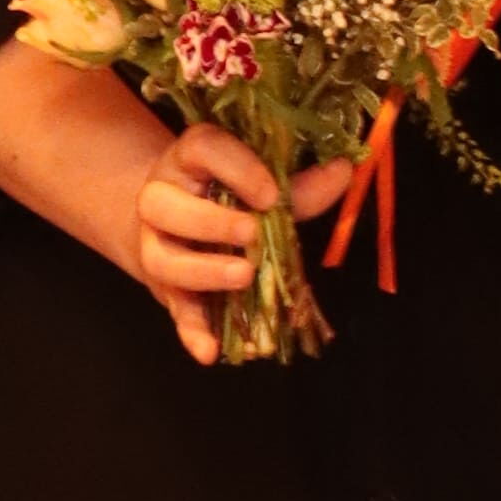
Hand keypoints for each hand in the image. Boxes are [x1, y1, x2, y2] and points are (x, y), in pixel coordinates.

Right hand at [120, 113, 367, 367]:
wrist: (171, 226)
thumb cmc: (226, 198)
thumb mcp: (259, 184)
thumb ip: (298, 186)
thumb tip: (344, 170)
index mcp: (189, 160)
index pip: (202, 148)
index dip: (235, 168)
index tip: (270, 195)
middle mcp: (161, 198)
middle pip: (161, 204)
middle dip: (210, 221)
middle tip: (253, 234)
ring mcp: (157, 244)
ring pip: (161, 258)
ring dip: (201, 271)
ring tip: (244, 277)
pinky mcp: (164, 288)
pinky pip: (172, 311)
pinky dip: (191, 332)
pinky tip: (210, 352)